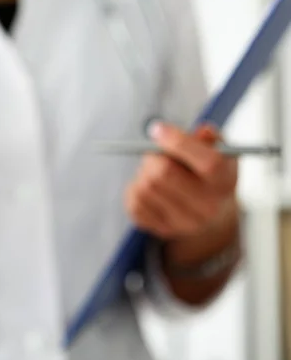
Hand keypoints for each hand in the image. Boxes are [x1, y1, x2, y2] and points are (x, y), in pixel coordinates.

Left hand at [125, 122, 237, 240]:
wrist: (210, 217)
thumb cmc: (209, 175)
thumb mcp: (218, 152)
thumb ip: (210, 139)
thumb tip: (202, 131)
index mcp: (226, 183)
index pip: (208, 163)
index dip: (179, 142)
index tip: (157, 129)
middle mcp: (208, 208)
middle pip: (164, 174)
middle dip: (153, 157)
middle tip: (153, 152)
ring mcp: (184, 223)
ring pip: (145, 186)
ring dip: (144, 172)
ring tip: (155, 172)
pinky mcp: (161, 230)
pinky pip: (134, 201)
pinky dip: (136, 188)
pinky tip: (151, 189)